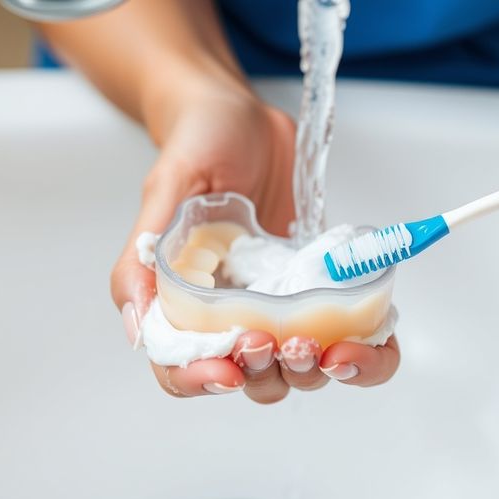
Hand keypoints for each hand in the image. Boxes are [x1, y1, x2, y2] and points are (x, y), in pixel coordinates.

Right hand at [110, 81, 399, 401]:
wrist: (245, 117)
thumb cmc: (196, 145)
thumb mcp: (163, 192)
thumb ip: (140, 259)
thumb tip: (136, 327)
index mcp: (182, 301)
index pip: (182, 367)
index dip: (201, 381)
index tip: (228, 370)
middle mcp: (230, 312)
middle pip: (247, 377)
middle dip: (265, 374)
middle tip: (276, 340)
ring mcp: (277, 304)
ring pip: (295, 368)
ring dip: (309, 368)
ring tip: (319, 340)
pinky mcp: (317, 288)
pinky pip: (342, 335)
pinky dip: (359, 350)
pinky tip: (362, 335)